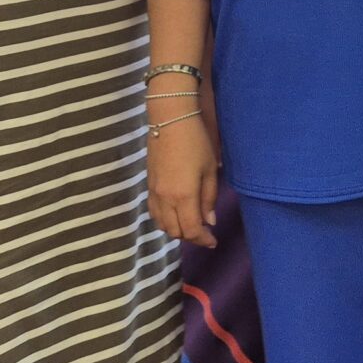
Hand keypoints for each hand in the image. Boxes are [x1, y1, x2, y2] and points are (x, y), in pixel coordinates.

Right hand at [146, 104, 221, 247]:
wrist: (170, 121)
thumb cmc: (196, 142)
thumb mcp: (210, 169)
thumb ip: (208, 198)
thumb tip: (209, 221)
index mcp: (183, 196)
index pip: (191, 230)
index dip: (202, 240)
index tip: (213, 242)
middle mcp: (165, 199)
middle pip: (174, 231)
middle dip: (190, 236)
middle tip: (205, 231)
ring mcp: (154, 193)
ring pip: (162, 224)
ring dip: (176, 229)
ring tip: (191, 223)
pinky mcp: (148, 185)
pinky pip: (154, 212)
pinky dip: (164, 220)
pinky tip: (175, 214)